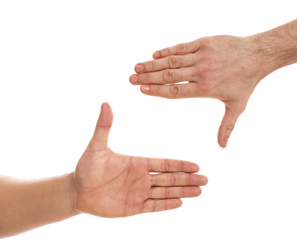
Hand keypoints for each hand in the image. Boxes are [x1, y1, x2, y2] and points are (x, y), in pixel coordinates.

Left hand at [74, 103, 207, 217]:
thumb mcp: (96, 146)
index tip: (196, 165)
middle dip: (188, 179)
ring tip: (199, 191)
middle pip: (170, 179)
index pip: (164, 164)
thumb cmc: (86, 167)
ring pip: (165, 193)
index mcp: (138, 163)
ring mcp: (138, 193)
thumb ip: (104, 126)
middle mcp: (142, 178)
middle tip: (205, 180)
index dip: (180, 165)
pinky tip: (180, 202)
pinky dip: (166, 205)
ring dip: (182, 192)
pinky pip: (152, 206)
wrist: (77, 190)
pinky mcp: (132, 207)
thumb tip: (105, 103)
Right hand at [130, 35, 275, 147]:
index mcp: (205, 89)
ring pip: (172, 61)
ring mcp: (202, 56)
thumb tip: (222, 147)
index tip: (141, 89)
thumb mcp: (237, 107)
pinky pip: (182, 47)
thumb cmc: (246, 83)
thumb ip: (227, 126)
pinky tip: (154, 53)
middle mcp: (201, 72)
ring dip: (153, 63)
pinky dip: (167, 50)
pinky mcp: (204, 43)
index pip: (175, 91)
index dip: (156, 91)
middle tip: (131, 78)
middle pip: (169, 76)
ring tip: (137, 66)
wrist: (257, 56)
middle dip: (148, 77)